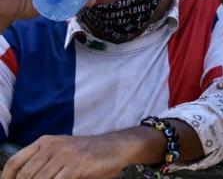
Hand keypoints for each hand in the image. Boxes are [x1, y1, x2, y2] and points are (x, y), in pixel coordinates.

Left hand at [0, 134, 132, 178]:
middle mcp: (52, 147)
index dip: (7, 177)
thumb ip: (45, 162)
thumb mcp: (63, 152)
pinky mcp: (77, 166)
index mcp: (45, 142)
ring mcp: (65, 156)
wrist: (117, 147)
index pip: (16, 161)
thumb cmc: (89, 154)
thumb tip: (26, 177)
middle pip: (26, 175)